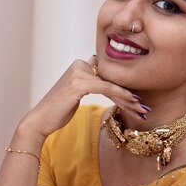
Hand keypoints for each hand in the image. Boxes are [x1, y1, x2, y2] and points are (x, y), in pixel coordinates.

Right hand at [16, 56, 147, 145]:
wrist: (40, 120)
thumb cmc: (58, 111)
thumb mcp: (77, 94)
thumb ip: (90, 84)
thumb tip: (107, 84)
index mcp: (80, 65)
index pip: (109, 75)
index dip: (125, 89)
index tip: (140, 102)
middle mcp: (79, 65)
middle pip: (112, 79)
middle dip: (130, 96)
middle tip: (145, 108)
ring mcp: (79, 73)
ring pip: (112, 84)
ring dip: (130, 99)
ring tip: (143, 111)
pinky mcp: (79, 83)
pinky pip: (106, 88)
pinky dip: (121, 95)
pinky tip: (133, 102)